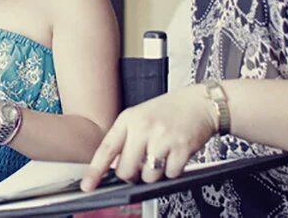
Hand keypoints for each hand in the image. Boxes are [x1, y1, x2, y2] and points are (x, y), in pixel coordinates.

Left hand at [80, 84, 217, 190]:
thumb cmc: (168, 111)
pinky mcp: (182, 147)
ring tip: (161, 157)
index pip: (106, 149)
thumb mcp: (139, 117)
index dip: (95, 170)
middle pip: (126, 170)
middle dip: (132, 176)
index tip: (88, 185)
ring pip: (149, 175)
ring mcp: (162, 137)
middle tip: (140, 167)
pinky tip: (175, 156)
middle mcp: (143, 127)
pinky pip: (170, 174)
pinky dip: (172, 171)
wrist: (199, 103)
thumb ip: (126, 139)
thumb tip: (115, 168)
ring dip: (155, 174)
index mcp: (128, 119)